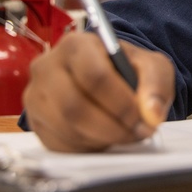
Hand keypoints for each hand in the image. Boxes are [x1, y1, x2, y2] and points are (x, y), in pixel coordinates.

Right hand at [22, 31, 174, 151]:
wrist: (106, 78)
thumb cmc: (126, 70)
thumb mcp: (151, 66)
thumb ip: (156, 84)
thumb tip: (151, 113)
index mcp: (76, 44)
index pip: (94, 76)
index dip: (122, 103)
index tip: (143, 118)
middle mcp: (47, 67)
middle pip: (74, 106)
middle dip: (112, 126)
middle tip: (136, 132)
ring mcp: (36, 95)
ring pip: (66, 128)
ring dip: (102, 138)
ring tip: (124, 134)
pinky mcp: (35, 121)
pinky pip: (59, 144)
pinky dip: (87, 146)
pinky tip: (103, 136)